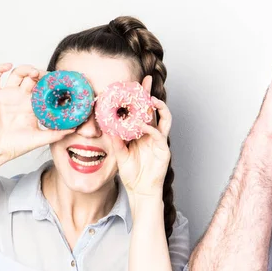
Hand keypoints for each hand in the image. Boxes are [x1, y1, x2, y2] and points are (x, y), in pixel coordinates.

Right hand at [0, 64, 74, 160]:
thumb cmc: (16, 145)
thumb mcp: (40, 139)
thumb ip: (56, 133)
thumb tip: (74, 129)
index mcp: (32, 106)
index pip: (43, 88)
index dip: (50, 82)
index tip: (58, 80)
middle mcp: (20, 98)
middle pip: (31, 78)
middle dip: (39, 73)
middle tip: (46, 75)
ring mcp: (7, 95)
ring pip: (16, 74)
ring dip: (25, 69)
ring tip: (33, 72)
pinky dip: (0, 68)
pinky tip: (8, 66)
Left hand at [114, 76, 170, 197]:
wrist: (141, 191)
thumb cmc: (132, 174)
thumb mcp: (119, 154)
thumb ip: (116, 141)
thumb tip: (108, 128)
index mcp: (141, 132)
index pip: (140, 111)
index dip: (138, 97)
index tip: (132, 83)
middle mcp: (152, 133)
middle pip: (152, 109)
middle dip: (150, 94)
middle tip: (146, 80)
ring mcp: (159, 140)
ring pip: (163, 118)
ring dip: (158, 107)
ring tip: (150, 99)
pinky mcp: (163, 149)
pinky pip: (159, 134)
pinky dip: (151, 128)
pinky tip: (142, 125)